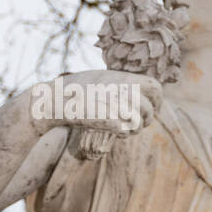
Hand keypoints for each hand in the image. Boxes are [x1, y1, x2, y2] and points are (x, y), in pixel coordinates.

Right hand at [30, 69, 162, 136]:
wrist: (54, 99)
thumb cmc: (77, 90)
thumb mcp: (103, 78)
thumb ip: (124, 83)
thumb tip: (141, 91)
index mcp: (123, 78)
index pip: (156, 87)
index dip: (157, 100)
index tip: (151, 108)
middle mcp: (120, 89)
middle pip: (149, 108)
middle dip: (148, 118)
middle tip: (140, 123)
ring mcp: (113, 104)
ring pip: (140, 122)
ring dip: (136, 128)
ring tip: (126, 128)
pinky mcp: (105, 119)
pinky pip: (126, 130)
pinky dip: (123, 133)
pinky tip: (115, 133)